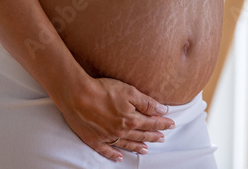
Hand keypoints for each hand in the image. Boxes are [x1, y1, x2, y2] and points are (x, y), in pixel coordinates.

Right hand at [57, 77, 174, 161]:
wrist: (77, 95)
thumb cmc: (102, 90)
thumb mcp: (129, 91)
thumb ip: (146, 103)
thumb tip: (162, 110)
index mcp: (131, 119)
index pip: (151, 123)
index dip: (162, 123)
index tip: (171, 124)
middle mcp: (121, 131)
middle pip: (141, 135)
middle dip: (153, 136)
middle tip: (161, 138)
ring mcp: (107, 137)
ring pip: (126, 144)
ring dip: (137, 147)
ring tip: (146, 149)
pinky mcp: (93, 139)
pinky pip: (106, 151)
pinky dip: (113, 155)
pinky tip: (118, 157)